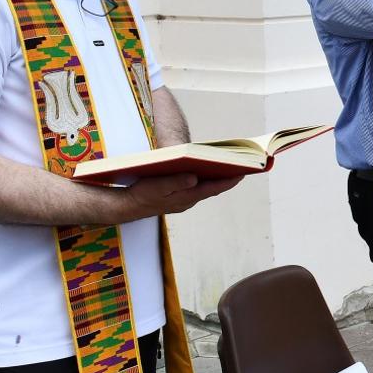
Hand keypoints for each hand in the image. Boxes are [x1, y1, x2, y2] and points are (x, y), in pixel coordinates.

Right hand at [125, 173, 242, 218]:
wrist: (129, 206)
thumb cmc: (142, 195)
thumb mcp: (157, 187)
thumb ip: (175, 183)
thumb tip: (194, 178)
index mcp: (186, 197)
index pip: (213, 188)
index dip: (229, 181)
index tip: (243, 172)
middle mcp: (188, 200)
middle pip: (212, 188)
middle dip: (227, 177)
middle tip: (242, 166)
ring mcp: (184, 201)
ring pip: (205, 188)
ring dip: (216, 179)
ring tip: (229, 166)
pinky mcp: (178, 198)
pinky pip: (196, 189)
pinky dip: (204, 181)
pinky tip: (206, 172)